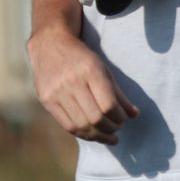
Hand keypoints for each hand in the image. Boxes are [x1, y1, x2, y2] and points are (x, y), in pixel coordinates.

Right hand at [27, 27, 138, 144]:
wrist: (50, 44)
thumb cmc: (81, 57)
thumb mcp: (103, 68)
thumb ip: (118, 93)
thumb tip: (134, 115)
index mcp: (90, 70)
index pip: (108, 105)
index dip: (120, 117)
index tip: (124, 119)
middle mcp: (72, 81)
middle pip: (95, 118)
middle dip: (110, 129)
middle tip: (117, 129)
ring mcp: (56, 92)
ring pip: (81, 125)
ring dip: (98, 136)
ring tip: (107, 136)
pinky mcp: (46, 100)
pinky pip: (67, 125)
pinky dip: (82, 134)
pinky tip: (91, 134)